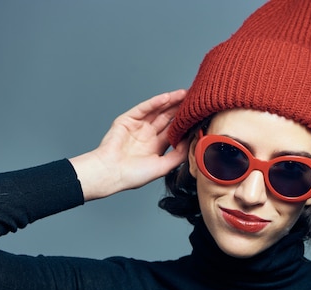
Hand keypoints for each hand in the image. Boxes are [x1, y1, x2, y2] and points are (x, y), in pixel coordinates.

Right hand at [70, 89, 187, 200]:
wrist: (110, 174)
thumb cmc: (133, 175)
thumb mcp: (162, 167)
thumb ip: (178, 156)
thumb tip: (192, 144)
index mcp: (156, 147)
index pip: (174, 131)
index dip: (185, 123)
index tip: (199, 116)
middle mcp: (147, 135)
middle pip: (167, 118)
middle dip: (180, 109)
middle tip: (196, 100)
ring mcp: (137, 126)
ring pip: (157, 110)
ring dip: (170, 102)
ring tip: (185, 94)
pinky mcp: (127, 120)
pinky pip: (143, 108)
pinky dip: (155, 102)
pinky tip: (167, 98)